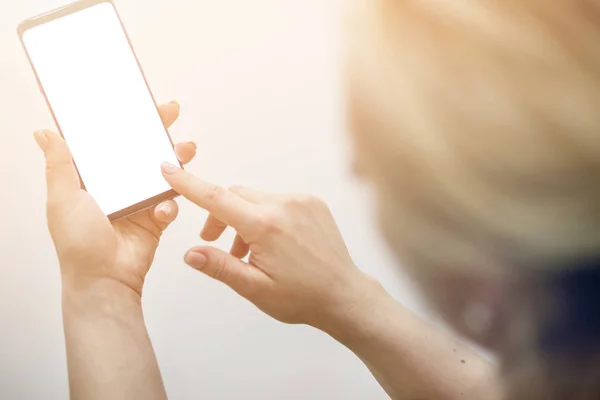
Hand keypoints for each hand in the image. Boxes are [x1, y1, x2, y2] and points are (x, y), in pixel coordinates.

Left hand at [35, 102, 195, 295]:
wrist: (105, 279)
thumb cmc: (78, 243)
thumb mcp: (62, 198)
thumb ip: (60, 164)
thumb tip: (44, 132)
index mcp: (93, 178)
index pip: (109, 142)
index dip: (122, 122)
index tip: (135, 103)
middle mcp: (117, 187)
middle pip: (139, 152)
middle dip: (156, 132)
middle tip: (170, 113)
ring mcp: (138, 202)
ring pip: (161, 173)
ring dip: (175, 161)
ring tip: (186, 149)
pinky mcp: (155, 219)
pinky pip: (169, 203)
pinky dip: (169, 204)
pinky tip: (162, 211)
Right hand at [161, 164, 376, 329]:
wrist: (344, 295)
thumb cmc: (302, 297)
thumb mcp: (255, 288)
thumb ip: (220, 267)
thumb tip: (191, 253)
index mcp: (266, 226)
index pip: (217, 198)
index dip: (189, 184)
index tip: (169, 169)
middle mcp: (284, 205)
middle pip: (235, 196)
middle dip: (219, 215)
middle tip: (216, 242)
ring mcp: (301, 201)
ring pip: (256, 199)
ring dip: (244, 219)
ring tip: (248, 252)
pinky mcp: (313, 203)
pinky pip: (277, 201)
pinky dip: (265, 216)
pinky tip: (272, 242)